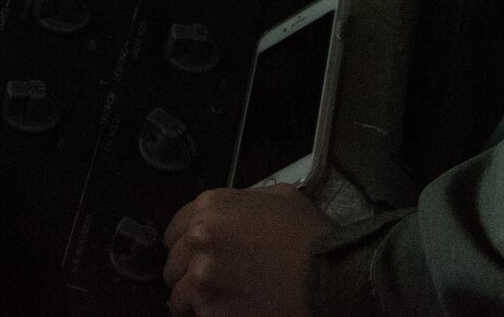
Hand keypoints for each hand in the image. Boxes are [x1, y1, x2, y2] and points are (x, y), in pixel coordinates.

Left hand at [163, 184, 333, 316]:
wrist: (331, 277)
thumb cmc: (311, 238)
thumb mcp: (282, 198)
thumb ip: (247, 201)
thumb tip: (237, 210)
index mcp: (211, 207)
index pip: (174, 231)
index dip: (187, 246)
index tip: (197, 257)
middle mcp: (199, 240)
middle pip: (173, 266)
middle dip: (189, 275)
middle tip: (214, 284)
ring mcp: (202, 279)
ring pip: (179, 299)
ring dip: (196, 302)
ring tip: (221, 304)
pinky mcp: (211, 313)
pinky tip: (233, 313)